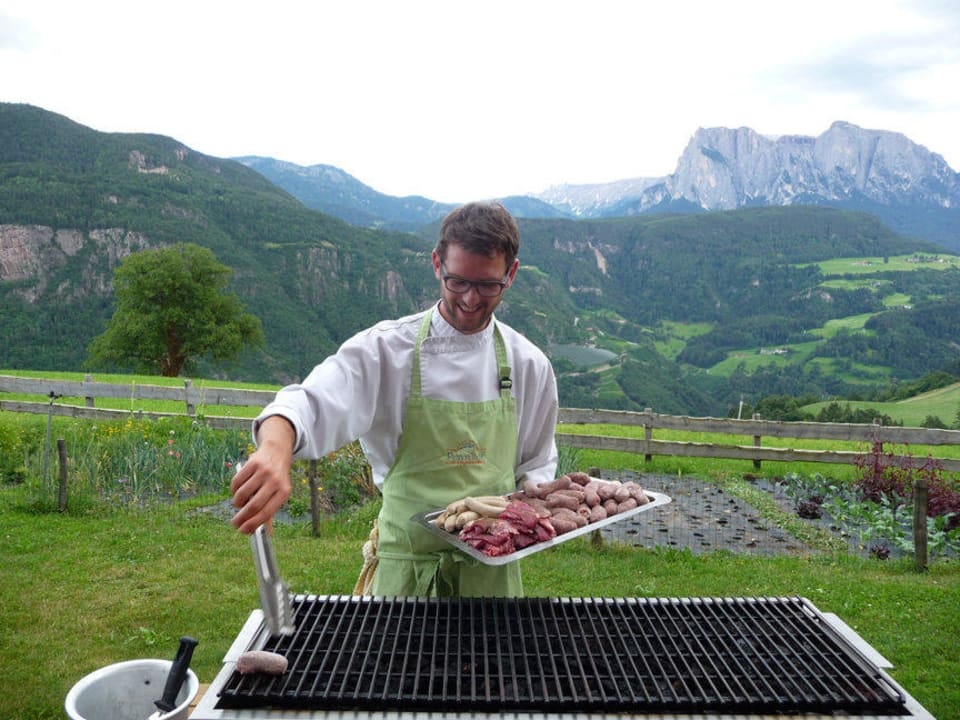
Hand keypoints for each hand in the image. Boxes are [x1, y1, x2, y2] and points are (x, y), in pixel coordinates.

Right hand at [230, 416, 294, 533]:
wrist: (276, 452)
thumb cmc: (276, 479)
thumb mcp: (279, 493)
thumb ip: (270, 511)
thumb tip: (264, 534)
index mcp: (284, 492)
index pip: (267, 513)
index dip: (253, 524)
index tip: (242, 531)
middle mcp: (275, 481)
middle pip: (253, 505)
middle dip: (241, 518)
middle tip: (234, 523)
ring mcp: (264, 471)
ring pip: (242, 494)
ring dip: (237, 503)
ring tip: (239, 503)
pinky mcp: (253, 463)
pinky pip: (236, 482)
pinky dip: (234, 490)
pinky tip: (237, 491)